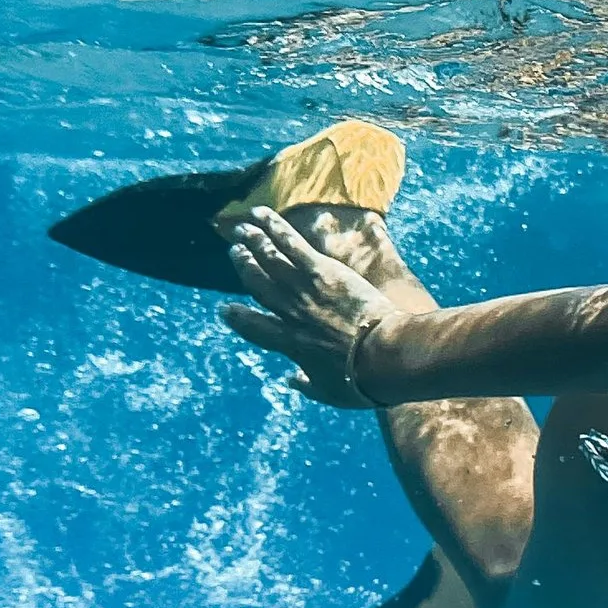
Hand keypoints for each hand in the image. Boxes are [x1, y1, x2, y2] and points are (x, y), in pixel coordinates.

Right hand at [221, 207, 408, 407]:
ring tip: (242, 229)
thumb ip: (308, 385)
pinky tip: (262, 214)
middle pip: (258, 285)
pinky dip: (275, 228)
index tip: (225, 311)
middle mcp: (289, 313)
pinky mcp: (322, 271)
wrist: (381, 356)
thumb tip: (293, 381)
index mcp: (289, 344)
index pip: (254, 328)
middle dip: (244, 267)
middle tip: (235, 252)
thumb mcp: (330, 392)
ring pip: (270, 260)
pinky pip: (292, 245)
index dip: (238, 319)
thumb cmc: (361, 379)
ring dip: (254, 242)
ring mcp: (304, 290)